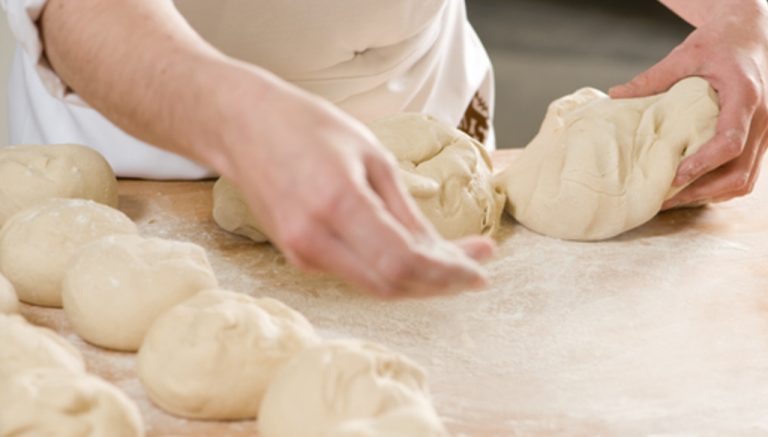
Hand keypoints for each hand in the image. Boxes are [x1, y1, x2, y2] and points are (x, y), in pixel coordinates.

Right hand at [213, 68, 493, 297]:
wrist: (242, 127)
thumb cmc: (307, 127)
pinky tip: (414, 256)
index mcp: (337, 203)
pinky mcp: (297, 256)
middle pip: (391, 285)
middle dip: (440, 282)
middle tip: (475, 268)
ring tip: (455, 262)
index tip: (482, 269)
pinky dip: (390, 271)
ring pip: (375, 286)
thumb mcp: (370, 155)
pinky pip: (355, 274)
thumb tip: (441, 251)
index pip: (404, 262)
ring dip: (419, 280)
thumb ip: (404, 210)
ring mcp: (300, 252)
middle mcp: (313, 238)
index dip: (448, 273)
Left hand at [609, 1, 767, 208]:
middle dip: (701, 191)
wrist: (751, 36)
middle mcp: (763, 120)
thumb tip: (616, 94)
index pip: (730, 141)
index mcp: (746, 98)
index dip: (703, 164)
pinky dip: (720, 187)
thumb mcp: (686, 55)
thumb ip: (654, 77)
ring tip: (672, 199)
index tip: (675, 177)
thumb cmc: (721, 43)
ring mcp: (766, 133)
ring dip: (710, 194)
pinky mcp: (760, 140)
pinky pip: (746, 174)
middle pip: (740, 172)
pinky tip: (691, 188)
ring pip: (745, 180)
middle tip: (663, 199)